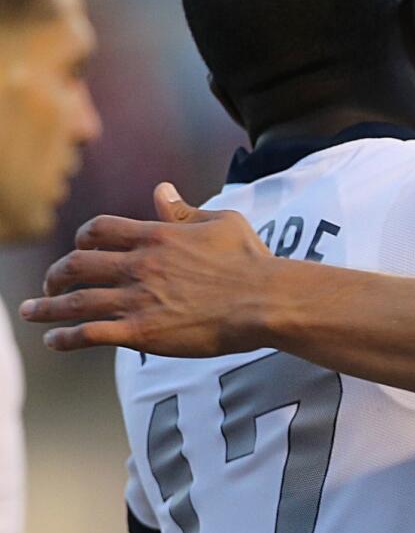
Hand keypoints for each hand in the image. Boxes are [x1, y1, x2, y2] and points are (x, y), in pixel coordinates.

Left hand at [20, 183, 270, 355]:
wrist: (264, 300)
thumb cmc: (251, 260)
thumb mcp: (221, 222)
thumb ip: (184, 210)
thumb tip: (161, 191)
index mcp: (155, 236)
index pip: (99, 230)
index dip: (82, 239)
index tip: (78, 249)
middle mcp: (138, 265)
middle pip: (77, 263)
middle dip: (57, 274)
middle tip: (49, 284)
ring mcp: (137, 299)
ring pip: (75, 300)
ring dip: (46, 307)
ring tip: (31, 312)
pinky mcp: (142, 332)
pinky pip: (90, 333)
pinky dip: (66, 338)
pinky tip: (54, 342)